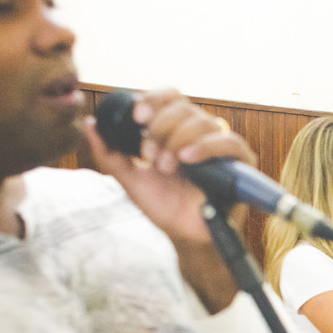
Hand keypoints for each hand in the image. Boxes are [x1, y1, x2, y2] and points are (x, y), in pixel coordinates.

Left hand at [84, 89, 255, 310]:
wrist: (185, 236)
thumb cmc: (164, 207)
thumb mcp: (131, 179)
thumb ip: (110, 153)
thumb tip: (90, 123)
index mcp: (178, 129)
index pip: (171, 96)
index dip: (155, 99)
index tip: (137, 118)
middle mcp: (201, 132)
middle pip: (184, 107)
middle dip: (161, 128)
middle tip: (150, 156)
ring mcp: (222, 146)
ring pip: (203, 122)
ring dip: (177, 140)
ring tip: (166, 167)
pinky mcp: (241, 162)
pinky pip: (229, 141)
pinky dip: (206, 146)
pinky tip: (187, 159)